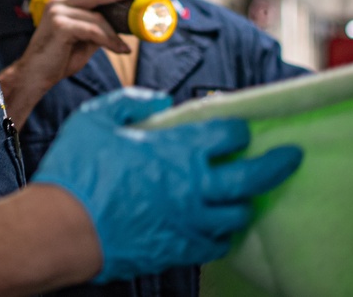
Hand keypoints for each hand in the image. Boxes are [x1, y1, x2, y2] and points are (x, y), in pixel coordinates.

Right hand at [0, 0, 141, 126]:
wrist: (35, 77)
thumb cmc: (58, 59)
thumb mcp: (82, 39)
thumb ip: (96, 28)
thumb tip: (119, 24)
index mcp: (61, 2)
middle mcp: (58, 3)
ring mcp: (58, 13)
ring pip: (97, 17)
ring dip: (116, 32)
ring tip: (127, 45)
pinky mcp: (61, 26)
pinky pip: (94, 31)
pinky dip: (110, 41)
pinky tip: (120, 49)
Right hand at [32, 88, 302, 282]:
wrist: (61, 230)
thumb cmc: (78, 172)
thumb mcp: (96, 118)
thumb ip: (131, 101)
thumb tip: (161, 101)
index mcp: (177, 151)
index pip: (227, 135)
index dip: (237, 129)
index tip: (240, 128)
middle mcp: (193, 188)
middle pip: (251, 178)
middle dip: (276, 165)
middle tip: (291, 158)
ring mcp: (189, 223)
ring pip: (237, 216)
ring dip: (245, 203)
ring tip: (247, 196)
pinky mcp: (177, 250)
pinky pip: (215, 245)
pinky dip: (222, 235)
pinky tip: (218, 228)